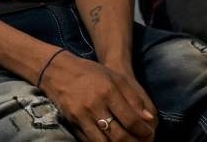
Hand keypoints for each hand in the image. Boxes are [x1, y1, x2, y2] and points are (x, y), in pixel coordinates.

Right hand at [41, 51, 156, 140]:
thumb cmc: (91, 72)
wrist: (58, 71)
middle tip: (140, 141)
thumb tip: (148, 119)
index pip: (131, 120)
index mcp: (108, 91)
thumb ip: (133, 98)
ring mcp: (82, 116)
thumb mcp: (114, 78)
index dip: (143, 131)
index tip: (148, 133)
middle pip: (119, 136)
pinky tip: (110, 141)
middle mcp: (95, 105)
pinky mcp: (73, 123)